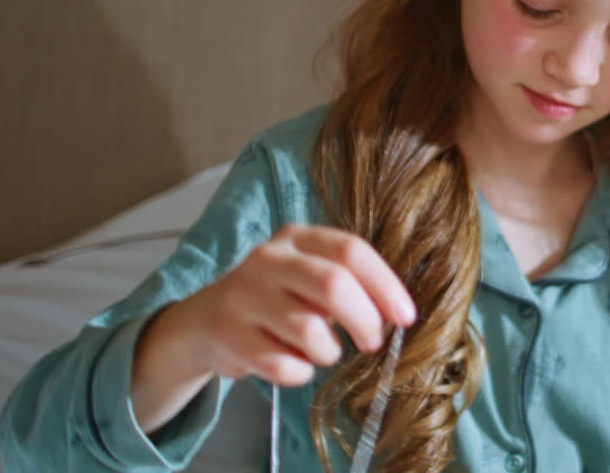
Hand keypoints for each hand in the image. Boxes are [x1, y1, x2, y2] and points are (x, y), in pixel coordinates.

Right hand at [164, 224, 416, 387]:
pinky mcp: (228, 334)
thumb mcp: (308, 276)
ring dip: (329, 351)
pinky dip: (300, 372)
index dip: (385, 285)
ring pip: (309, 330)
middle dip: (365, 320)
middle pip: (333, 285)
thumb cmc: (275, 299)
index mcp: (296, 237)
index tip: (405, 317)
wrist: (203, 322)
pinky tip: (294, 364)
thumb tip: (397, 312)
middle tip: (372, 342)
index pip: (350, 251)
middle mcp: (267, 259)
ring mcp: (243, 295)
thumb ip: (348, 283)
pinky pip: (282, 364)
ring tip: (323, 351)